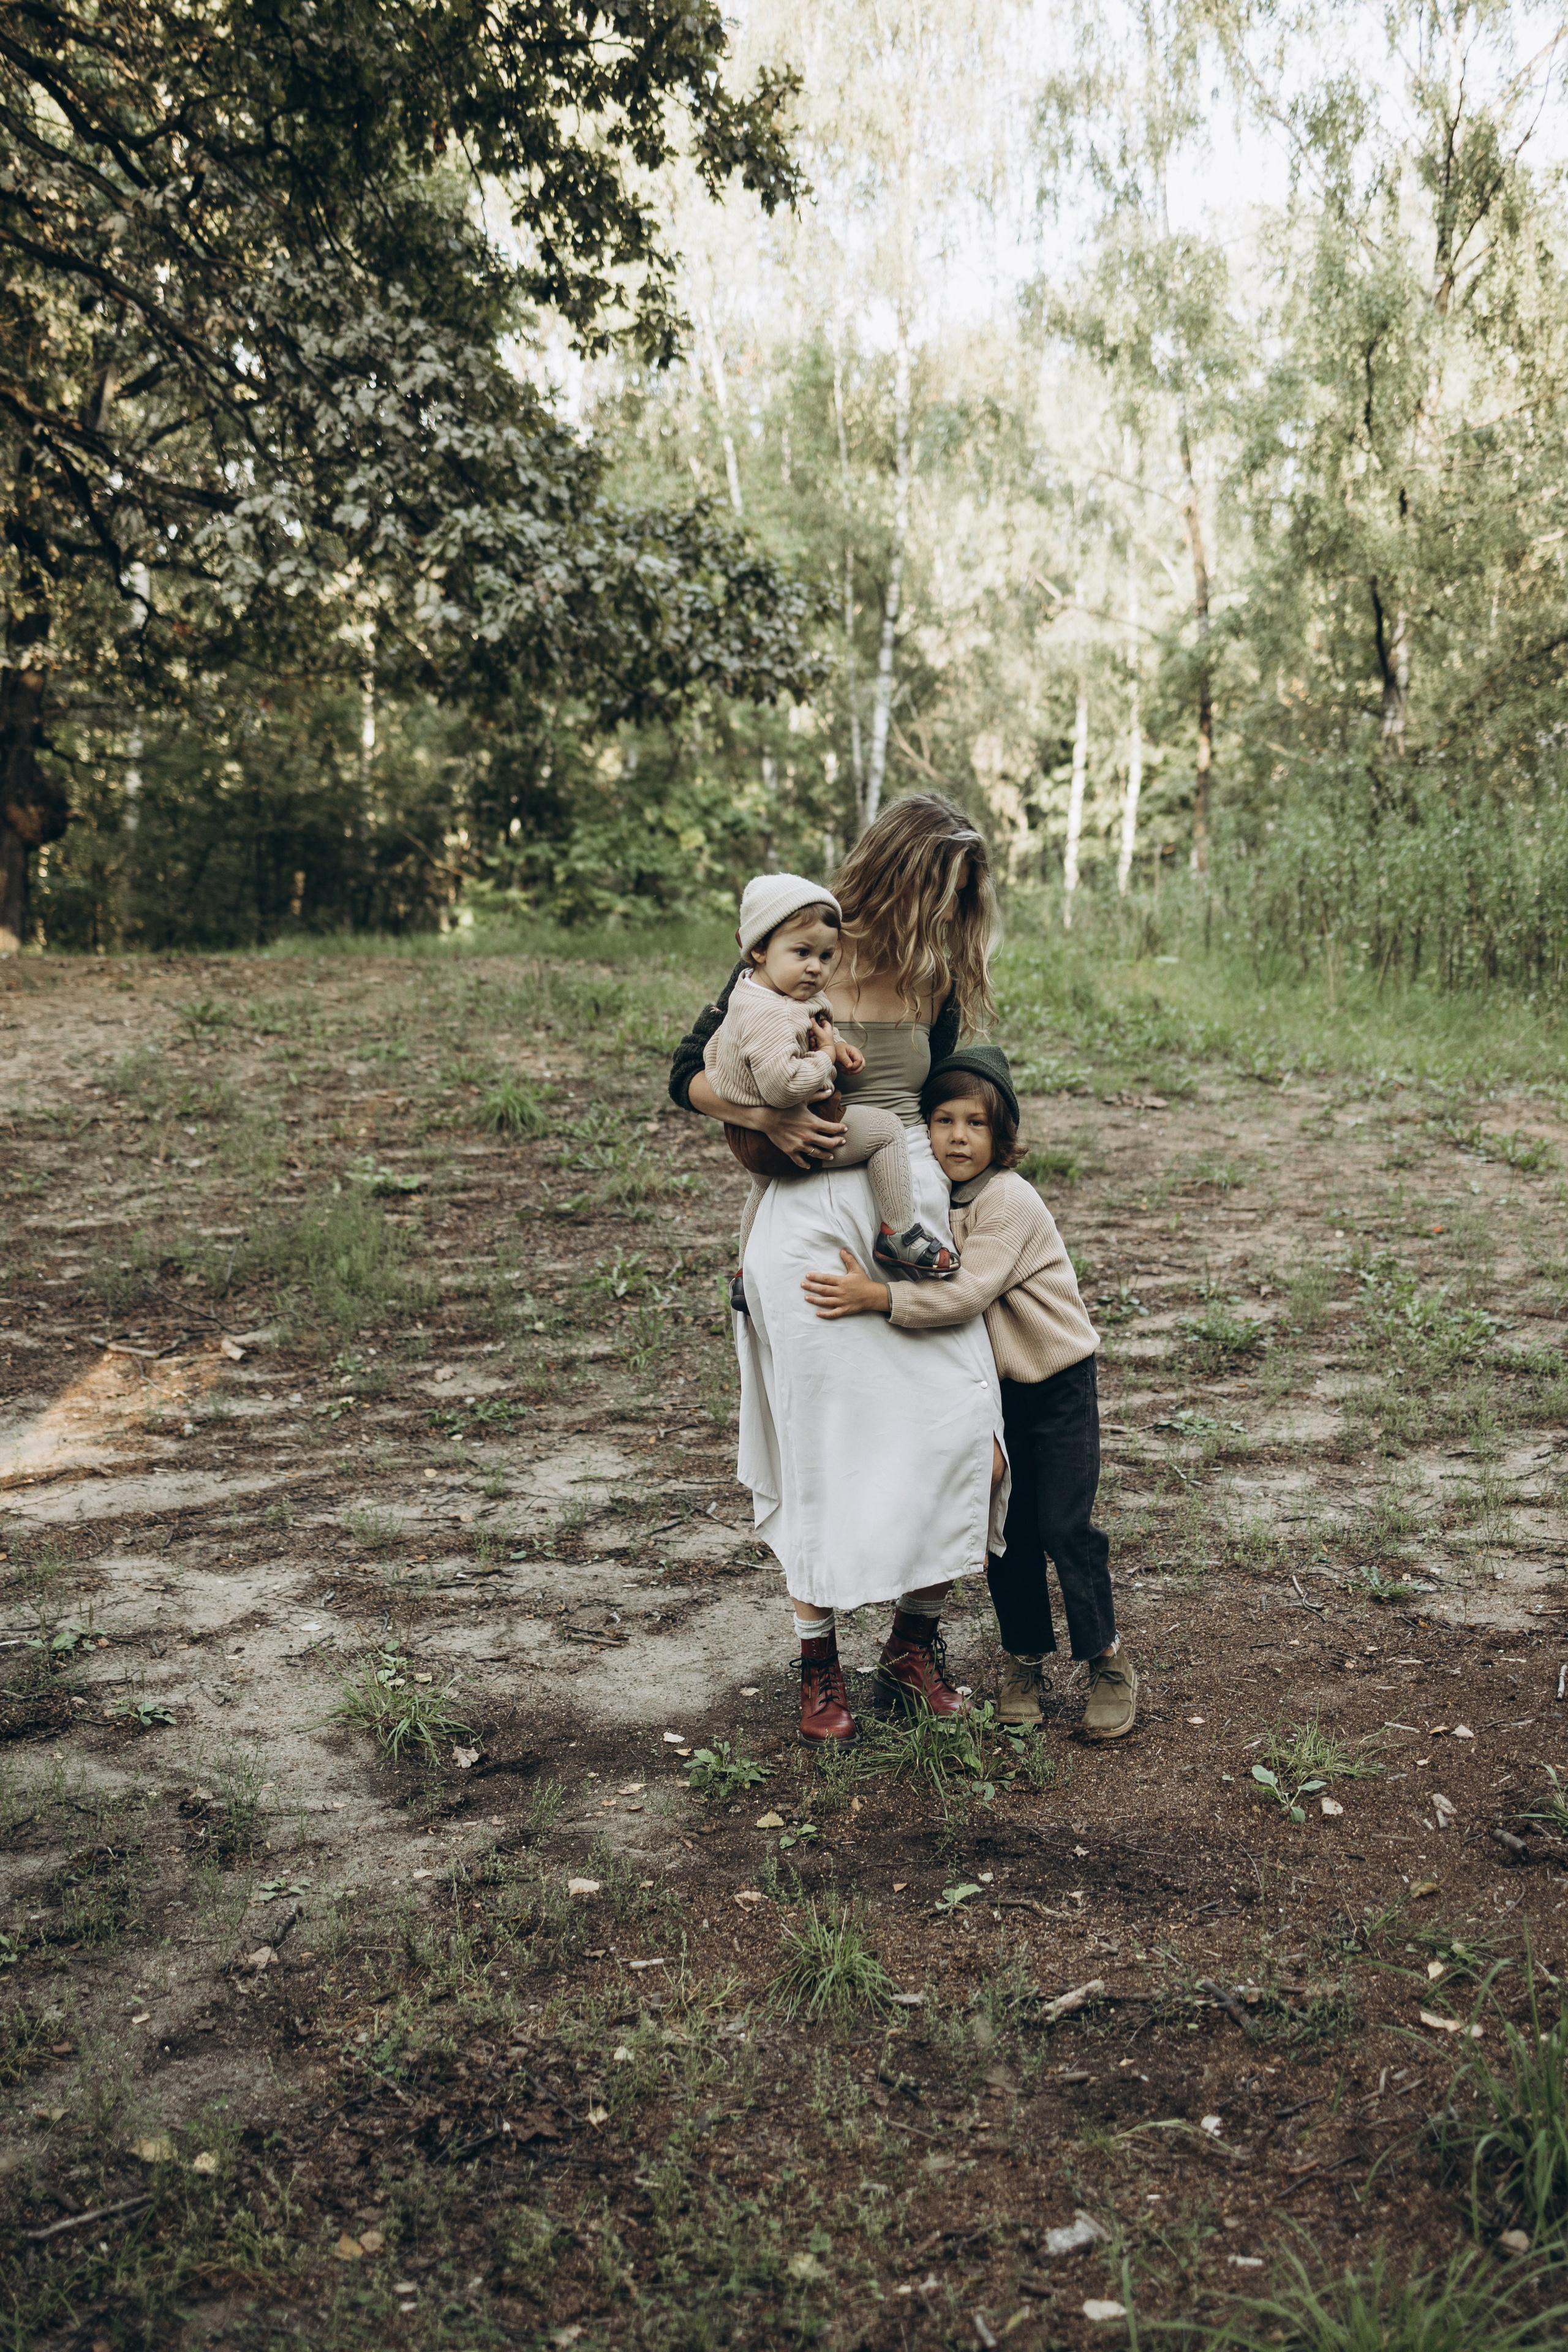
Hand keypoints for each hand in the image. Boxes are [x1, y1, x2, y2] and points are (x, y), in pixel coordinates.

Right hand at [689, 1074, 845, 1166]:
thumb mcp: (803, 1100)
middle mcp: (809, 1136)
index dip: (841, 1129)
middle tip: (841, 1142)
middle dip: (838, 1143)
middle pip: (830, 1143)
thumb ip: (818, 1096)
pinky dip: (805, 1164)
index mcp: (814, 1123)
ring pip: (818, 1154)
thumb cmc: (786, 1107)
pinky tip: (809, 1166)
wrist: (767, 1118)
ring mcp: (800, 1145)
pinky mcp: (790, 1151)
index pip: (834, 1129)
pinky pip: (800, 1161)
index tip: (844, 1129)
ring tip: (830, 1156)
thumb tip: (830, 1091)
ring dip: (826, 1156)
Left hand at [801, 1249, 890, 1319]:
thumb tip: (842, 1250)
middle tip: (802, 1285)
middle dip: (812, 1287)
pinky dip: (825, 1314)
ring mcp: (842, 1301)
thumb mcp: (856, 1269)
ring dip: (815, 1300)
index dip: (816, 1277)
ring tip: (806, 1297)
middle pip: (823, 1289)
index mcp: (842, 1281)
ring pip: (826, 1301)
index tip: (807, 1276)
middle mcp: (840, 1291)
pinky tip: (817, 1313)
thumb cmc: (863, 1282)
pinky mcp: (845, 1309)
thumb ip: (849, 1260)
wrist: (873, 1295)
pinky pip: (833, 1313)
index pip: (826, 1279)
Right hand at [809, 1009, 835, 1045]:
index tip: (813, 1020)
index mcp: (827, 1029)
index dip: (819, 1020)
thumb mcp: (820, 1032)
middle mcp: (823, 1033)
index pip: (823, 1021)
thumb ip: (814, 1025)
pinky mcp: (815, 1044)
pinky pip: (811, 1041)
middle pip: (815, 1028)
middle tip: (812, 1032)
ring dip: (812, 1038)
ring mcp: (819, 1039)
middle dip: (812, 1031)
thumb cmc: (826, 1044)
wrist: (825, 1054)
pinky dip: (812, 1043)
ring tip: (814, 1041)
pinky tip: (814, 1045)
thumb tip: (811, 1017)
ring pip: (812, 1035)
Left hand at [833, 1040, 864, 1074]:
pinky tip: (844, 1070)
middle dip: (854, 1071)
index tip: (846, 1067)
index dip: (854, 1066)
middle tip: (845, 1070)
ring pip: (860, 1069)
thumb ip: (845, 1059)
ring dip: (852, 1072)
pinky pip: (856, 1070)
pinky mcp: (855, 1064)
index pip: (860, 1060)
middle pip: (862, 1065)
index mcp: (856, 1052)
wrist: (835, 1049)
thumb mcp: (840, 1053)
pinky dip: (850, 1072)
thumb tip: (850, 1066)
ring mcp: (857, 1060)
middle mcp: (858, 1056)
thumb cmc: (838, 1049)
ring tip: (843, 1070)